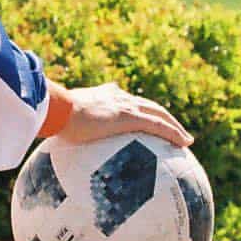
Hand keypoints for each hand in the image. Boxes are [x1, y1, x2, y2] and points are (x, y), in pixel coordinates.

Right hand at [56, 82, 192, 149]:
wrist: (58, 109)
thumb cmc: (54, 116)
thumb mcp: (61, 121)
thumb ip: (65, 128)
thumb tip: (56, 140)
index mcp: (103, 96)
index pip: (126, 101)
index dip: (138, 108)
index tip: (142, 114)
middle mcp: (118, 97)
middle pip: (149, 106)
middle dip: (162, 116)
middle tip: (173, 128)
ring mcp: (126, 106)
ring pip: (160, 114)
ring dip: (175, 126)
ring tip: (186, 139)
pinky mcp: (131, 117)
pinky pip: (159, 126)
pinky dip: (174, 133)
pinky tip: (186, 143)